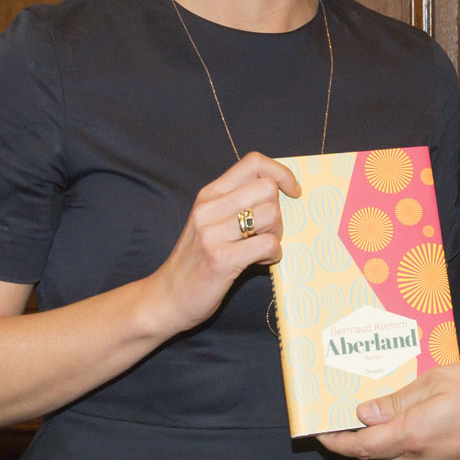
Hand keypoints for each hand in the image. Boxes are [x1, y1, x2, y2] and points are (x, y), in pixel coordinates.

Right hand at [139, 153, 299, 335]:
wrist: (167, 297)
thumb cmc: (196, 260)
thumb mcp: (210, 222)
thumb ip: (236, 203)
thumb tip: (281, 192)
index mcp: (209, 194)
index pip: (254, 162)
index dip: (281, 173)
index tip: (292, 192)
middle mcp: (209, 208)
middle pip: (268, 189)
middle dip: (278, 211)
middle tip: (266, 232)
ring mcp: (213, 233)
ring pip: (271, 214)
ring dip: (276, 234)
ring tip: (260, 249)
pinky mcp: (222, 259)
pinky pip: (269, 244)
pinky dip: (273, 255)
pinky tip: (259, 262)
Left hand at [317, 362, 459, 459]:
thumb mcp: (436, 381)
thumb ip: (397, 399)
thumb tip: (364, 413)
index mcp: (411, 434)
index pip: (359, 446)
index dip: (335, 441)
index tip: (319, 432)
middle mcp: (416, 458)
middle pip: (372, 453)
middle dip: (353, 438)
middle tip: (340, 414)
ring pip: (390, 456)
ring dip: (377, 440)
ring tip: (372, 414)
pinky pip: (410, 458)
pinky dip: (399, 442)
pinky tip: (404, 422)